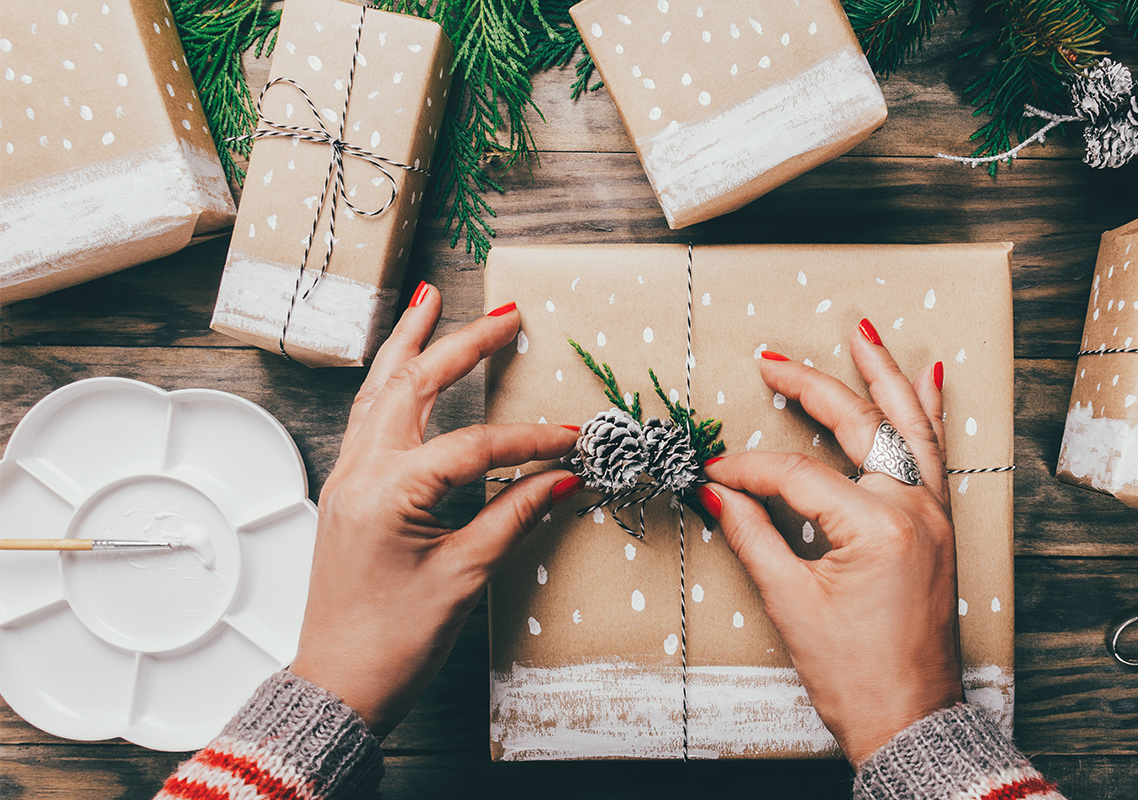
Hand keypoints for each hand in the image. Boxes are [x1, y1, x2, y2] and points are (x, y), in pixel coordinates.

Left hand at [289, 288, 580, 735]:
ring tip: (429, 301)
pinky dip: (390, 381)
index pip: (474, 446)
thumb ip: (515, 517)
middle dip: (459, 343)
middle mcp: (359, 472)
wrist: (337, 685)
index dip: (531, 440)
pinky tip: (404, 368)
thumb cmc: (393, 641)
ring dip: (409, 344)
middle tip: (504, 313)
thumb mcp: (464, 577)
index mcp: (387, 491)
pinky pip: (368, 417)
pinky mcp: (347, 492)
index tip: (575, 438)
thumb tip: (564, 478)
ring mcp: (346, 478)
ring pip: (379, 390)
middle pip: (413, 385)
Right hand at [698, 320, 961, 766]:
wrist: (912, 721)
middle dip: (812, 387)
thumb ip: (753, 535)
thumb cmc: (856, 675)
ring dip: (886, 376)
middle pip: (860, 427)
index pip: (797, 475)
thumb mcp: (792, 604)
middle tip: (772, 358)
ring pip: (911, 426)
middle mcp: (915, 509)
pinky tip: (930, 379)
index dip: (747, 470)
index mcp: (877, 527)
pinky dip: (929, 414)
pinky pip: (936, 454)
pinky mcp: (940, 527)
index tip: (712, 473)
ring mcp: (935, 515)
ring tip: (864, 333)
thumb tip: (716, 492)